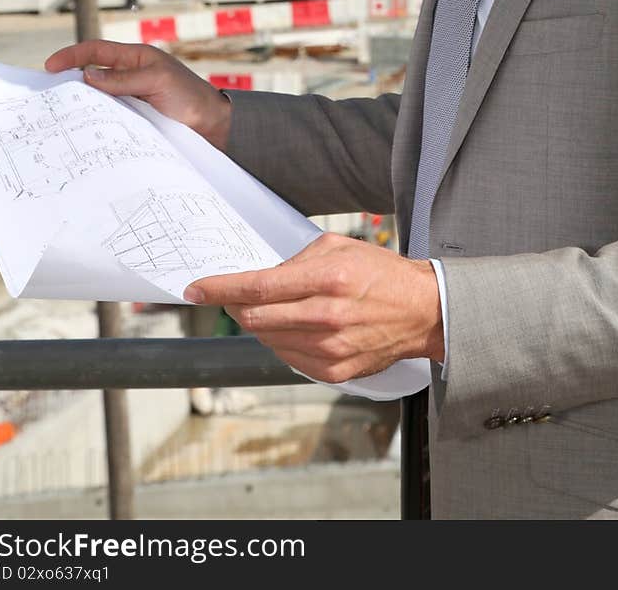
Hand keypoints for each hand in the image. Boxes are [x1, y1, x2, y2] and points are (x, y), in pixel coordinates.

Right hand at [43, 39, 232, 151]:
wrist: (213, 127)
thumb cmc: (191, 97)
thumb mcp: (158, 81)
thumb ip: (124, 79)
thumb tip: (87, 76)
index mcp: (136, 59)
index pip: (96, 51)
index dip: (72, 56)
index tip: (50, 67)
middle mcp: (129, 77)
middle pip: (91, 75)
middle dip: (70, 82)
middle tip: (48, 97)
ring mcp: (130, 99)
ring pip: (97, 99)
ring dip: (81, 105)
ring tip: (62, 116)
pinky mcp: (133, 120)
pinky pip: (107, 118)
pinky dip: (94, 123)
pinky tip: (84, 132)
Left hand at [184, 232, 444, 382]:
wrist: (422, 311)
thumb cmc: (380, 272)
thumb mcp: (339, 247)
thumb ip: (296, 260)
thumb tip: (260, 278)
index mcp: (328, 278)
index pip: (258, 287)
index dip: (220, 289)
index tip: (195, 289)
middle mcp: (326, 316)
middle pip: (255, 319)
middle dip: (234, 307)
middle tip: (230, 297)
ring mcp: (330, 349)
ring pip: (268, 340)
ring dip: (259, 325)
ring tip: (277, 309)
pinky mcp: (335, 371)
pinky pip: (288, 358)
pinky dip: (281, 342)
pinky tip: (296, 327)